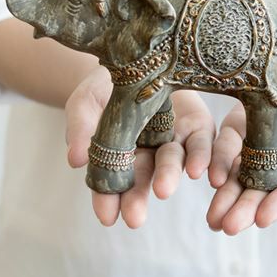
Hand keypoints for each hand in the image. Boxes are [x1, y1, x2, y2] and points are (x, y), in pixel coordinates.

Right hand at [65, 67, 215, 227]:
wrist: (138, 59)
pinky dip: (202, 157)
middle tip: (134, 218)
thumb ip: (80, 127)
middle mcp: (149, 150)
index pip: (112, 180)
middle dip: (138, 196)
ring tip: (163, 190)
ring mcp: (174, 137)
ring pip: (174, 161)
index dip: (107, 198)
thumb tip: (74, 160)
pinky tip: (200, 170)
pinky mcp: (197, 124)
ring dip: (169, 177)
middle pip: (144, 176)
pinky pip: (202, 142)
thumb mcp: (86, 100)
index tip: (106, 217)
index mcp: (120, 151)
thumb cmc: (105, 84)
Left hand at [206, 69, 276, 234]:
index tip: (262, 219)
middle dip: (244, 209)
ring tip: (212, 219)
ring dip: (226, 198)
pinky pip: (227, 150)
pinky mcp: (239, 133)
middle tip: (227, 226)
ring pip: (240, 178)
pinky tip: (208, 177)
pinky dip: (218, 165)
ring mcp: (257, 151)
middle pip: (262, 190)